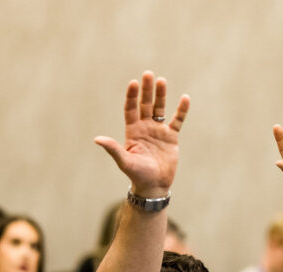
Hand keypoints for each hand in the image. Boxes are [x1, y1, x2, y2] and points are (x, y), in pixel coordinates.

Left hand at [95, 71, 190, 197]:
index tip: (133, 83)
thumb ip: (113, 148)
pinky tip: (184, 98)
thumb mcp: (124, 161)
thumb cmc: (137, 175)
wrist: (154, 185)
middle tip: (147, 74)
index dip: (132, 97)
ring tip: (162, 80)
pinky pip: (177, 120)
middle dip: (146, 90)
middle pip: (145, 105)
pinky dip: (181, 110)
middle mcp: (145, 128)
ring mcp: (158, 131)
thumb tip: (97, 139)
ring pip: (160, 109)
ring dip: (161, 95)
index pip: (131, 109)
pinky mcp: (171, 137)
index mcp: (132, 132)